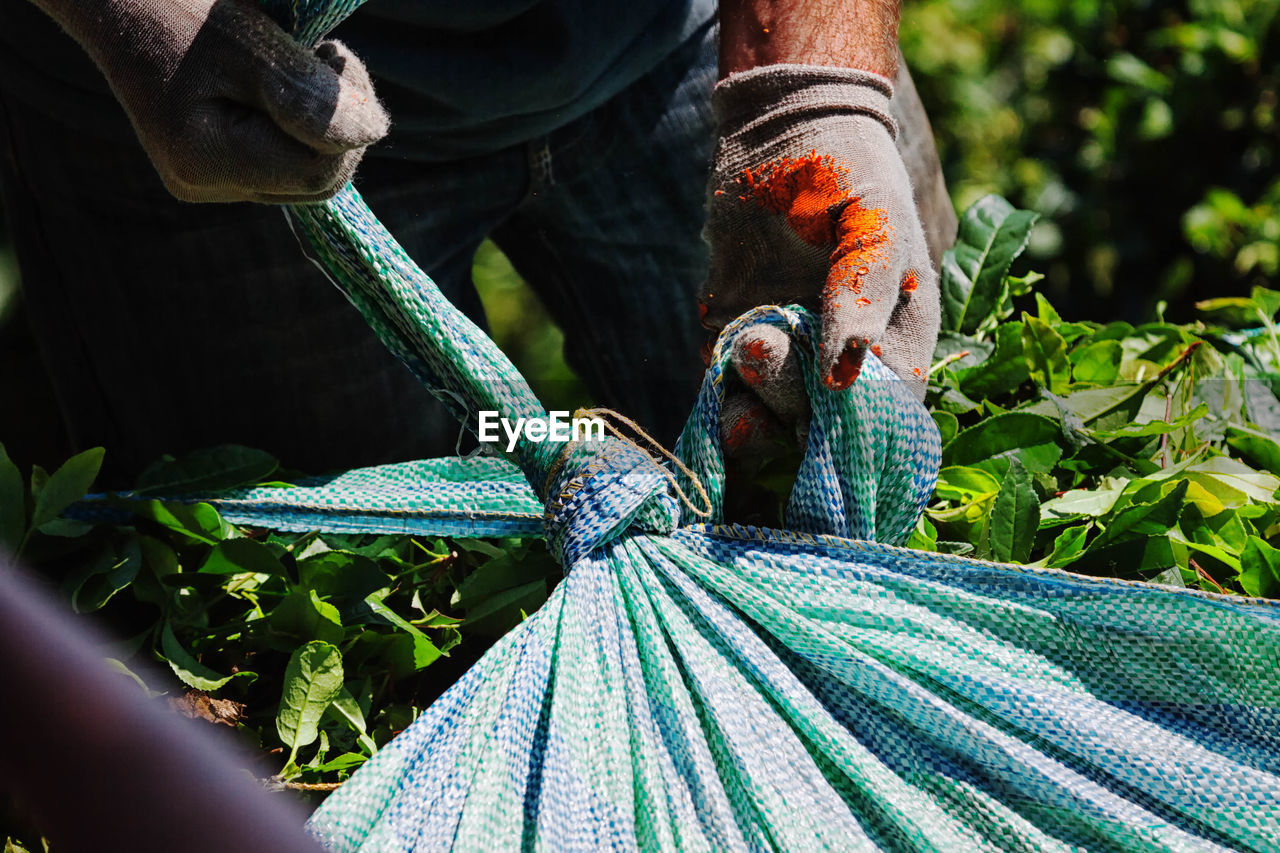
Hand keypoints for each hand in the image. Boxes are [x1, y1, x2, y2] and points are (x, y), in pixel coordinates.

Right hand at [34, 0, 388, 202]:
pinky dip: (301, 132)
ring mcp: (211, 187)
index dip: (347, 122)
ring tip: (303, 67)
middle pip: (318, 182)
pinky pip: (286, 168)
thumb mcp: (248, 42)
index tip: (336, 55)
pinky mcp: (219, 176)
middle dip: (341, 126)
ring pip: (308, 180)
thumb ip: (308, 93)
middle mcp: (205, 187)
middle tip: (328, 57)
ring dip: (326, 129)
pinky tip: (284, 92)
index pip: (316, 170)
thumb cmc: (180, 11)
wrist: (122, 5)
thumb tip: (373, 131)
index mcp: (205, 159)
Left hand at [699, 64, 939, 452]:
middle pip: (818, 418)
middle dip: (786, 396)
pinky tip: (715, 353)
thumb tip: (847, 372)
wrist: (777, 128)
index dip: (854, 420)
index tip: (824, 393)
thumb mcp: (871, 220)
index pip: (884, 410)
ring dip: (747, 405)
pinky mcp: (737, 333)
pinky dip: (717, 381)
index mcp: (895, 336)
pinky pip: (724, 381)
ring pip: (766, 410)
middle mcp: (840, 356)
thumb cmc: (845, 168)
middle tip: (758, 345)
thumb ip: (864, 291)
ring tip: (739, 356)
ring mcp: (787, 348)